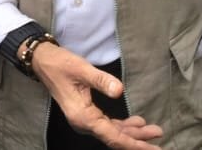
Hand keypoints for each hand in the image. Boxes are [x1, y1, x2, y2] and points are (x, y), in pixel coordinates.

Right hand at [31, 44, 163, 148]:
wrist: (43, 61)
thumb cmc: (60, 64)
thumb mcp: (81, 69)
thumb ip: (100, 80)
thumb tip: (120, 90)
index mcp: (82, 117)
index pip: (112, 136)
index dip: (133, 143)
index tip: (151, 147)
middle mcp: (84, 123)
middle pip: (114, 138)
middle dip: (137, 140)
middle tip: (159, 137)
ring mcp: (85, 119)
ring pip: (112, 133)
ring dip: (132, 133)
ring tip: (153, 130)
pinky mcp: (87, 113)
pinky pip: (108, 126)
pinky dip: (123, 126)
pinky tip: (136, 123)